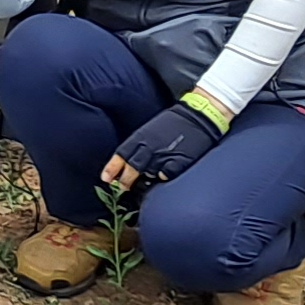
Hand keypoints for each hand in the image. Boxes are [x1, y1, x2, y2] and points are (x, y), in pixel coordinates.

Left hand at [103, 101, 224, 192]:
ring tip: (141, 185)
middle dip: (125, 180)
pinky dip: (162, 177)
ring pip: (148, 173)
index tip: (106, 179)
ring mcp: (165, 155)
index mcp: (141, 137)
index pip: (122, 154)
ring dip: (143, 180)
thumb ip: (139, 144)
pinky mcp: (179, 161)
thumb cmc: (173, 123)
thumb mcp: (151, 129)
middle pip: (132, 167)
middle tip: (122, 188)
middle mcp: (150, 147)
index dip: (112, 168)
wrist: (198, 116)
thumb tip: (128, 161)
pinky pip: (167, 174)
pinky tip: (161, 178)